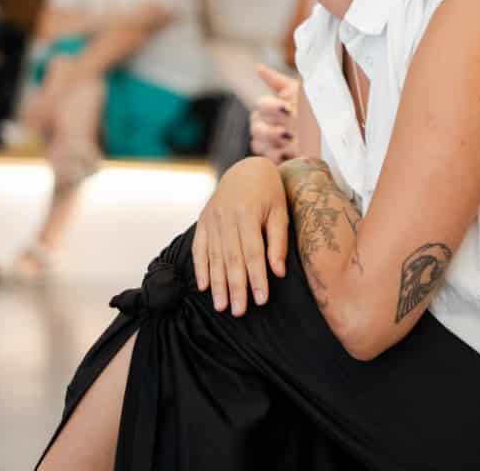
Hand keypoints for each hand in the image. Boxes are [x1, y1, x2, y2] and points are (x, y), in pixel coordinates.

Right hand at [191, 156, 288, 315]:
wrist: (246, 168)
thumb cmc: (269, 192)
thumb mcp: (280, 211)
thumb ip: (278, 241)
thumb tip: (279, 272)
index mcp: (247, 213)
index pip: (253, 253)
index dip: (257, 278)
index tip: (260, 300)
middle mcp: (226, 217)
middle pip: (231, 259)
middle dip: (235, 288)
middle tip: (239, 312)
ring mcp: (212, 219)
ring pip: (214, 257)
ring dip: (217, 284)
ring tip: (221, 306)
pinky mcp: (203, 221)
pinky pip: (200, 248)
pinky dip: (201, 268)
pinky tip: (204, 286)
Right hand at [249, 63, 299, 163]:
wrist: (325, 126)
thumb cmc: (309, 104)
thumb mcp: (297, 91)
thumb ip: (276, 81)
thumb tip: (258, 68)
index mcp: (266, 107)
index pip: (261, 105)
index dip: (272, 106)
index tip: (287, 108)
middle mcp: (262, 124)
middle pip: (256, 127)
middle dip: (271, 130)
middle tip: (288, 133)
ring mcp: (267, 142)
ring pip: (258, 144)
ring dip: (274, 144)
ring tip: (289, 145)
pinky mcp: (274, 157)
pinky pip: (268, 159)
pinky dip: (277, 157)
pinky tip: (288, 155)